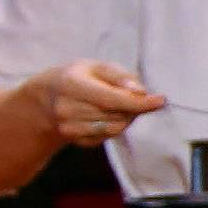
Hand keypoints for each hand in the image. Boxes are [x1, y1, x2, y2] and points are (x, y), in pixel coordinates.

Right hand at [27, 60, 166, 146]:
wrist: (46, 99)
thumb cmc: (78, 77)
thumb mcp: (96, 67)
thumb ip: (121, 77)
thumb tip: (142, 92)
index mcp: (71, 84)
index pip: (112, 98)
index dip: (139, 102)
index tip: (161, 100)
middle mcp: (66, 109)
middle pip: (117, 114)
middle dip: (133, 107)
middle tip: (133, 97)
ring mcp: (68, 128)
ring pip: (115, 128)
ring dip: (125, 117)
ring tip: (117, 105)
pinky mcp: (75, 140)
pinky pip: (108, 137)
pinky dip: (114, 126)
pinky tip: (105, 116)